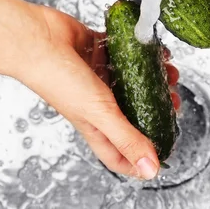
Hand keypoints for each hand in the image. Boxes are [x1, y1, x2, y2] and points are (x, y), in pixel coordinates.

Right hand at [19, 5, 179, 178]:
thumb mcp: (99, 114)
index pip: (119, 153)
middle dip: (155, 109)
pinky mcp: (96, 50)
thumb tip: (150, 169)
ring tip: (167, 70)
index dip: (140, 159)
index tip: (164, 154)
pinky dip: (138, 51)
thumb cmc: (56, 79)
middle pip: (132, 113)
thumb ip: (127, 139)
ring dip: (151, 77)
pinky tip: (151, 48)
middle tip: (173, 100)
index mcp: (95, 126)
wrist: (36, 39)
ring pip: (131, 80)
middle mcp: (96, 103)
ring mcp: (97, 76)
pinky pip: (122, 52)